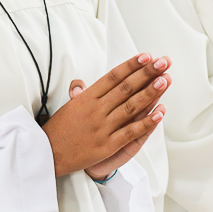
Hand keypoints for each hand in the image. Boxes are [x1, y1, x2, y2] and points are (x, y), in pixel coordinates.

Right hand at [42, 53, 170, 178]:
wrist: (47, 155)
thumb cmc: (60, 129)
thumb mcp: (68, 105)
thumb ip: (80, 92)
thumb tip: (81, 82)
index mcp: (87, 97)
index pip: (113, 76)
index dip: (131, 65)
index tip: (146, 56)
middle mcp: (96, 109)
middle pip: (125, 87)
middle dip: (147, 73)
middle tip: (163, 62)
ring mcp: (102, 127)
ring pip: (130, 107)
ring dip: (150, 93)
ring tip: (165, 80)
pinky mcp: (107, 145)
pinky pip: (130, 132)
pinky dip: (146, 122)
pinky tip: (160, 112)